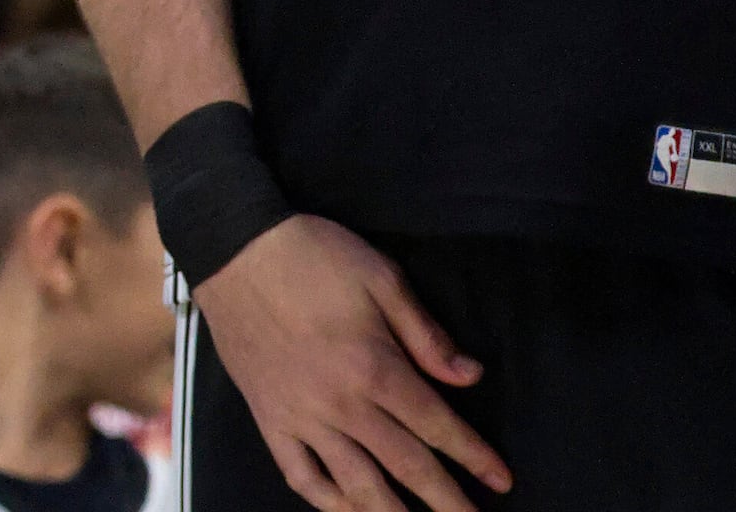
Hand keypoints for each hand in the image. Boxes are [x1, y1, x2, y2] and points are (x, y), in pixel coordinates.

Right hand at [193, 215, 509, 511]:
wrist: (234, 251)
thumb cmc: (313, 256)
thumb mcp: (381, 277)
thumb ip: (426, 333)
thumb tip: (469, 375)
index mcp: (375, 367)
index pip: (436, 425)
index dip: (473, 456)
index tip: (501, 479)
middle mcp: (341, 404)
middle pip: (405, 465)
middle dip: (445, 500)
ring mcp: (301, 417)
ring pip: (355, 484)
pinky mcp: (269, 419)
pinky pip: (300, 475)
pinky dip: (327, 501)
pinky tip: (349, 510)